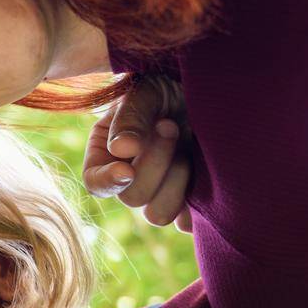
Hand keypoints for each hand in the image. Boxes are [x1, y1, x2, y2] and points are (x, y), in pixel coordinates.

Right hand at [82, 75, 193, 231]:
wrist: (212, 90)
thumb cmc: (169, 85)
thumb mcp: (145, 92)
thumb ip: (130, 118)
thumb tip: (121, 150)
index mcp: (106, 153)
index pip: (95, 182)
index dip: (107, 181)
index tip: (125, 169)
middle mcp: (129, 178)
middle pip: (131, 197)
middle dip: (154, 164)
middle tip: (170, 125)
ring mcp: (160, 193)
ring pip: (157, 214)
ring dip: (176, 183)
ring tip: (188, 149)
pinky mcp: (189, 202)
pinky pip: (187, 223)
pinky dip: (197, 206)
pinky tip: (205, 176)